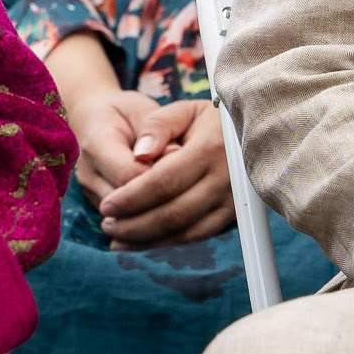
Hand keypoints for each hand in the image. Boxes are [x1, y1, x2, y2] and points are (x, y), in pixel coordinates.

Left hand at [77, 93, 233, 246]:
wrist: (247, 133)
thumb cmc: (206, 120)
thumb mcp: (183, 111)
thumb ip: (158, 126)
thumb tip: (139, 154)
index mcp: (210, 149)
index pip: (163, 182)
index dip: (131, 198)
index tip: (106, 204)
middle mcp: (225, 180)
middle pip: (173, 214)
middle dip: (134, 224)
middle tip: (107, 224)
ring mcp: (231, 202)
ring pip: (184, 232)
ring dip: (147, 240)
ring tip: (116, 237)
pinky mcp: (232, 217)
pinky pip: (196, 237)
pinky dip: (166, 243)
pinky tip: (140, 242)